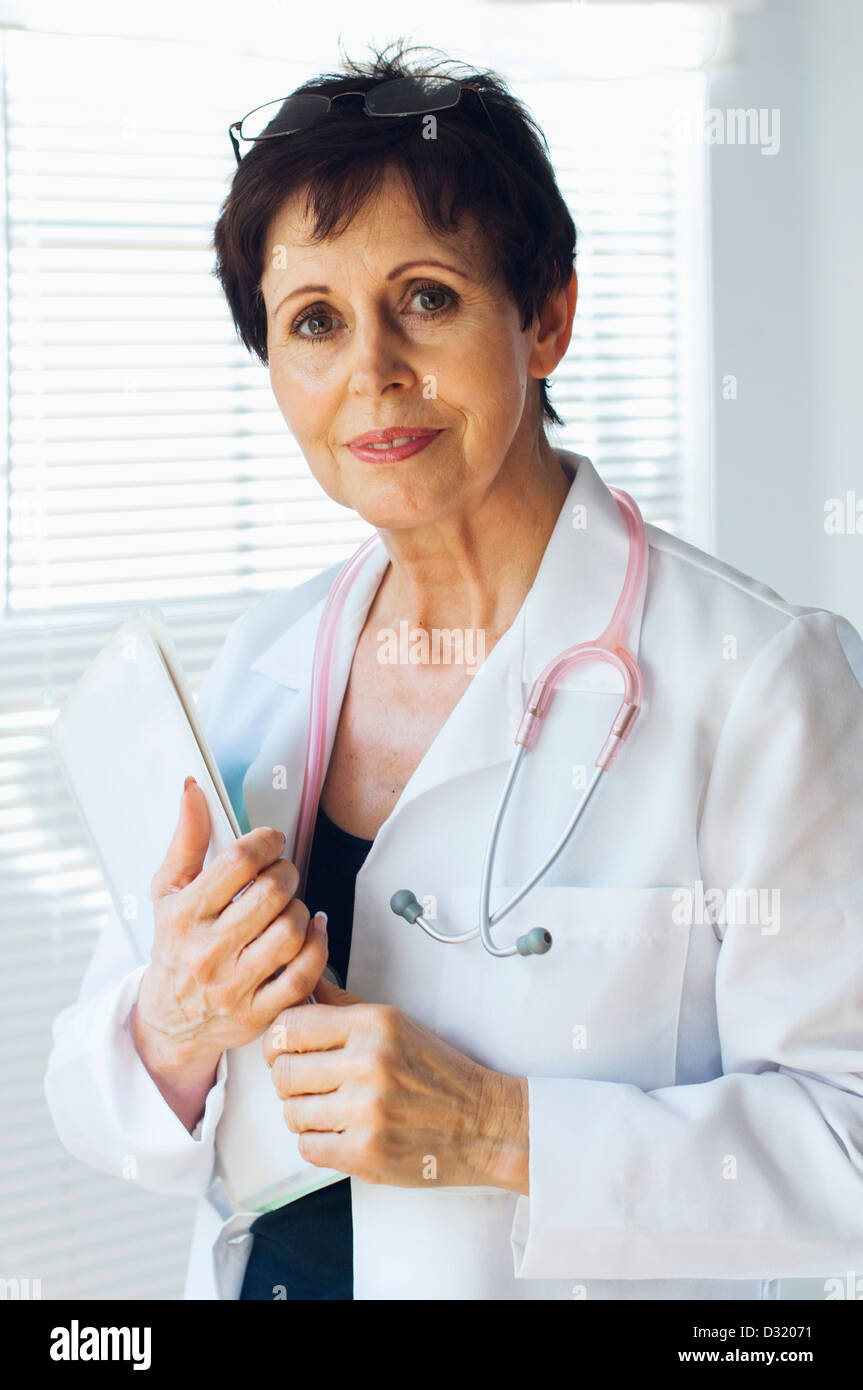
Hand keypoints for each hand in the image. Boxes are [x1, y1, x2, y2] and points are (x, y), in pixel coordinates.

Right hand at [133, 778, 327, 1090]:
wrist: (169, 1020)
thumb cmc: (173, 947)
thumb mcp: (168, 891)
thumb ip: (186, 840)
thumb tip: (193, 790)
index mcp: (184, 915)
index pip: (236, 862)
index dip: (265, 842)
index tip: (272, 842)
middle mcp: (207, 951)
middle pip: (271, 894)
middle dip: (287, 873)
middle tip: (283, 873)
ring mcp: (234, 985)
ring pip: (291, 931)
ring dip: (300, 909)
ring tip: (288, 906)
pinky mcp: (258, 1013)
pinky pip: (304, 974)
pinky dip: (317, 946)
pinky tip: (311, 931)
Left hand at [263, 974, 529, 1193]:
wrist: (483, 1122)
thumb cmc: (438, 1072)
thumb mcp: (394, 1022)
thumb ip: (342, 1005)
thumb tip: (303, 982)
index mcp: (373, 1025)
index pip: (288, 1026)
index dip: (279, 1040)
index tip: (287, 1049)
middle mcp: (368, 1064)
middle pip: (283, 1073)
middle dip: (288, 1080)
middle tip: (309, 1083)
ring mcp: (366, 1112)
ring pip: (292, 1113)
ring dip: (305, 1114)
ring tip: (334, 1109)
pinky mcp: (366, 1153)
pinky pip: (308, 1148)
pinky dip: (319, 1143)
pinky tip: (344, 1131)